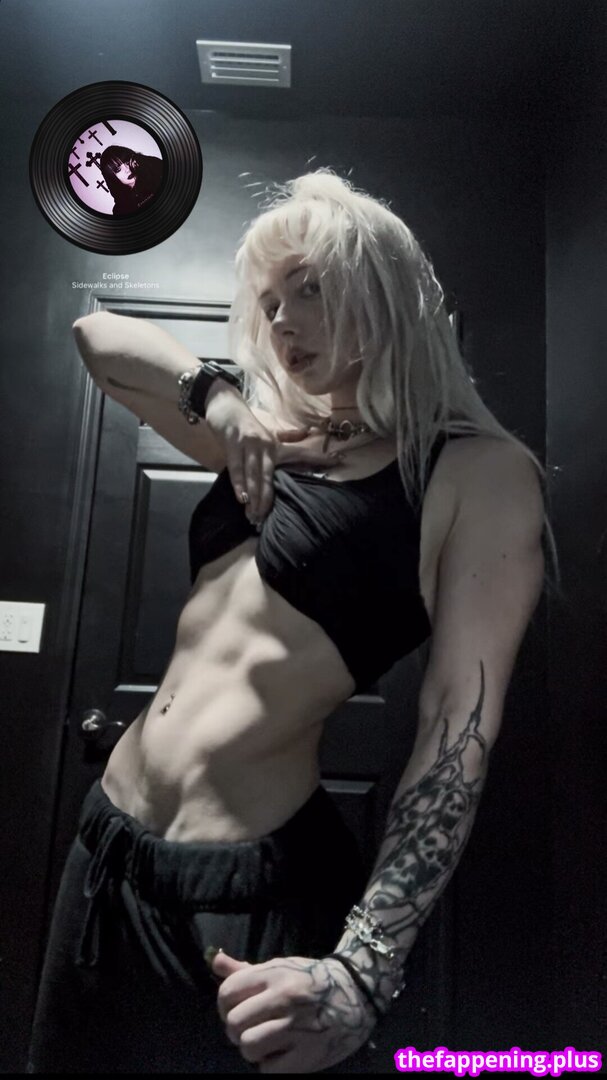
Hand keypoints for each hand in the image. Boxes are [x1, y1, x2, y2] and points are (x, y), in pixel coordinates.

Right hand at [204, 388, 342, 524]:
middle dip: (267, 499)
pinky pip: (237, 468)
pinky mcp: (234, 444)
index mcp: (277, 445)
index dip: (320, 458)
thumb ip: (287, 437)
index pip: (302, 453)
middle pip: (271, 476)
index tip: (340, 461)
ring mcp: (250, 445)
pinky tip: (242, 498)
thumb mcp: (269, 433)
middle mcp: (267, 445)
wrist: (225, 406)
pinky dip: (239, 483)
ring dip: (254, 497)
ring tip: (254, 515)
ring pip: (254, 475)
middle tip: (265, 518)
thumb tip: (308, 432)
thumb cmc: (248, 425)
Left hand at [212, 950, 375, 1073]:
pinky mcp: (308, 1056)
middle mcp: (285, 998)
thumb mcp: (280, 967)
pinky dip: (269, 1065)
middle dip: (236, 1030)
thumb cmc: (311, 979)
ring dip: (251, 1049)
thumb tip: (214, 962)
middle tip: (249, 1028)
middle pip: (234, 1023)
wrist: (357, 993)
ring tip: (264, 1042)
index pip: (227, 992)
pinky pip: (269, 1070)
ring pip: (248, 1047)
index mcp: (275, 974)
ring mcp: (297, 1028)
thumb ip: (244, 970)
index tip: (236, 1009)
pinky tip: (279, 1054)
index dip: (225, 1005)